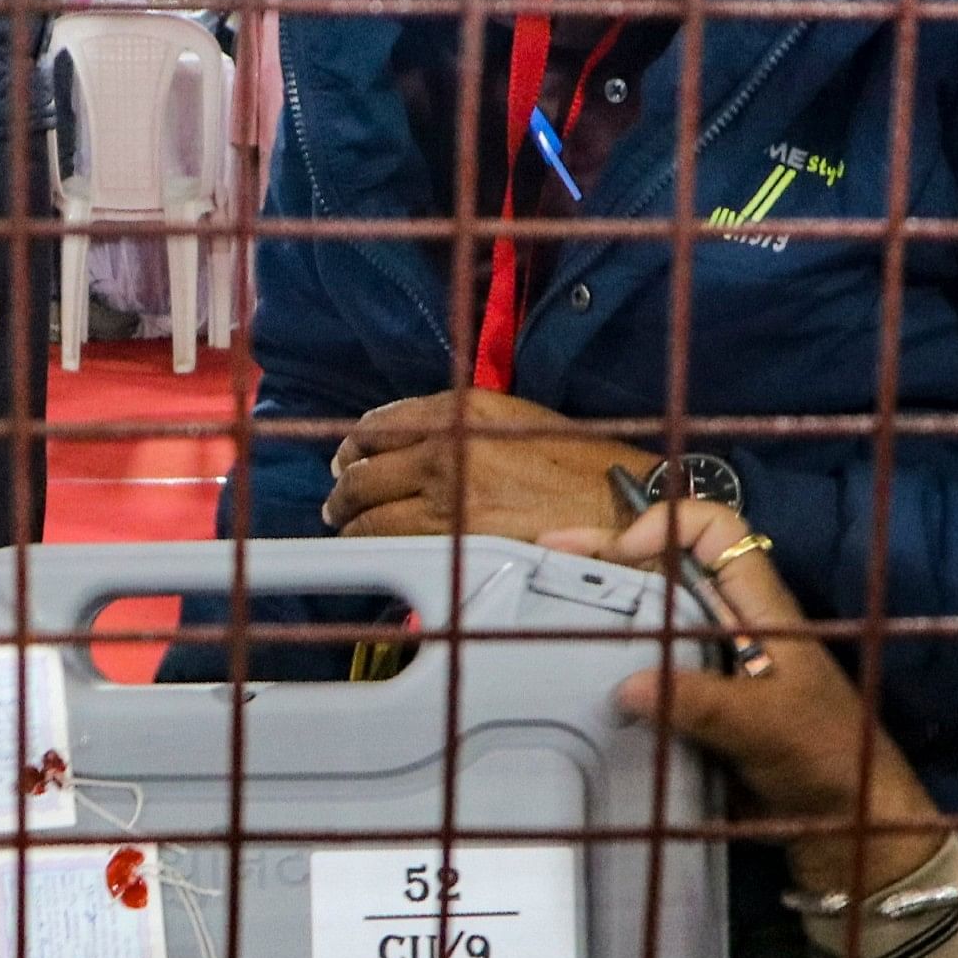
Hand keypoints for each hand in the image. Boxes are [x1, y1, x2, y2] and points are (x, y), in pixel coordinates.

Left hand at [325, 389, 651, 538]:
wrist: (618, 507)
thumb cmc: (580, 467)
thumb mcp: (518, 421)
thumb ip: (465, 428)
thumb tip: (419, 449)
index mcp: (462, 409)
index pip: (381, 423)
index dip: (356, 444)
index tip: (349, 457)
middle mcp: (445, 445)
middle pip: (364, 467)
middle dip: (344, 486)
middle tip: (338, 501)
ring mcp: (445, 493)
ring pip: (368, 510)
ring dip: (349, 520)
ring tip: (346, 526)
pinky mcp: (452, 537)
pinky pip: (390, 543)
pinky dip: (372, 544)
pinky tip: (371, 548)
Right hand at [540, 500, 948, 901]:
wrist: (851, 824)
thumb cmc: (827, 759)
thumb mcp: (766, 725)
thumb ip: (701, 703)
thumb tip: (626, 687)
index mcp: (761, 608)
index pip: (716, 531)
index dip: (668, 525)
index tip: (620, 556)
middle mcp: (733, 626)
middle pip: (668, 566)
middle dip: (609, 554)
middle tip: (544, 557)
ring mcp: (714, 666)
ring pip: (653, 617)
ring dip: (602, 606)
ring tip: (542, 606)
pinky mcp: (700, 707)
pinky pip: (649, 670)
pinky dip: (610, 662)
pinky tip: (572, 675)